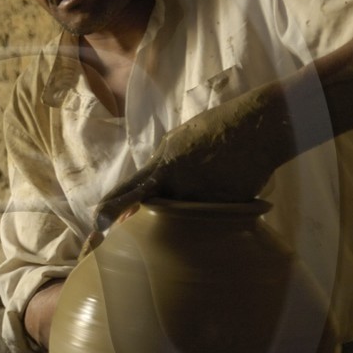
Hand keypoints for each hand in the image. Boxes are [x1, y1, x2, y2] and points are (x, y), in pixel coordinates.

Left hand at [95, 79, 294, 225]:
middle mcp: (177, 188)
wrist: (258, 126)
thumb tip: (149, 188)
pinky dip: (218, 203)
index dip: (108, 212)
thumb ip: (161, 166)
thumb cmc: (217, 127)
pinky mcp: (225, 210)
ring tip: (215, 175)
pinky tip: (232, 181)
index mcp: (162, 167)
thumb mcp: (178, 141)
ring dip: (194, 202)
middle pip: (156, 212)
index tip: (95, 226)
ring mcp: (201, 202)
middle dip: (154, 212)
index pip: (126, 194)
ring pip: (187, 214)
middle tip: (157, 210)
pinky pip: (213, 215)